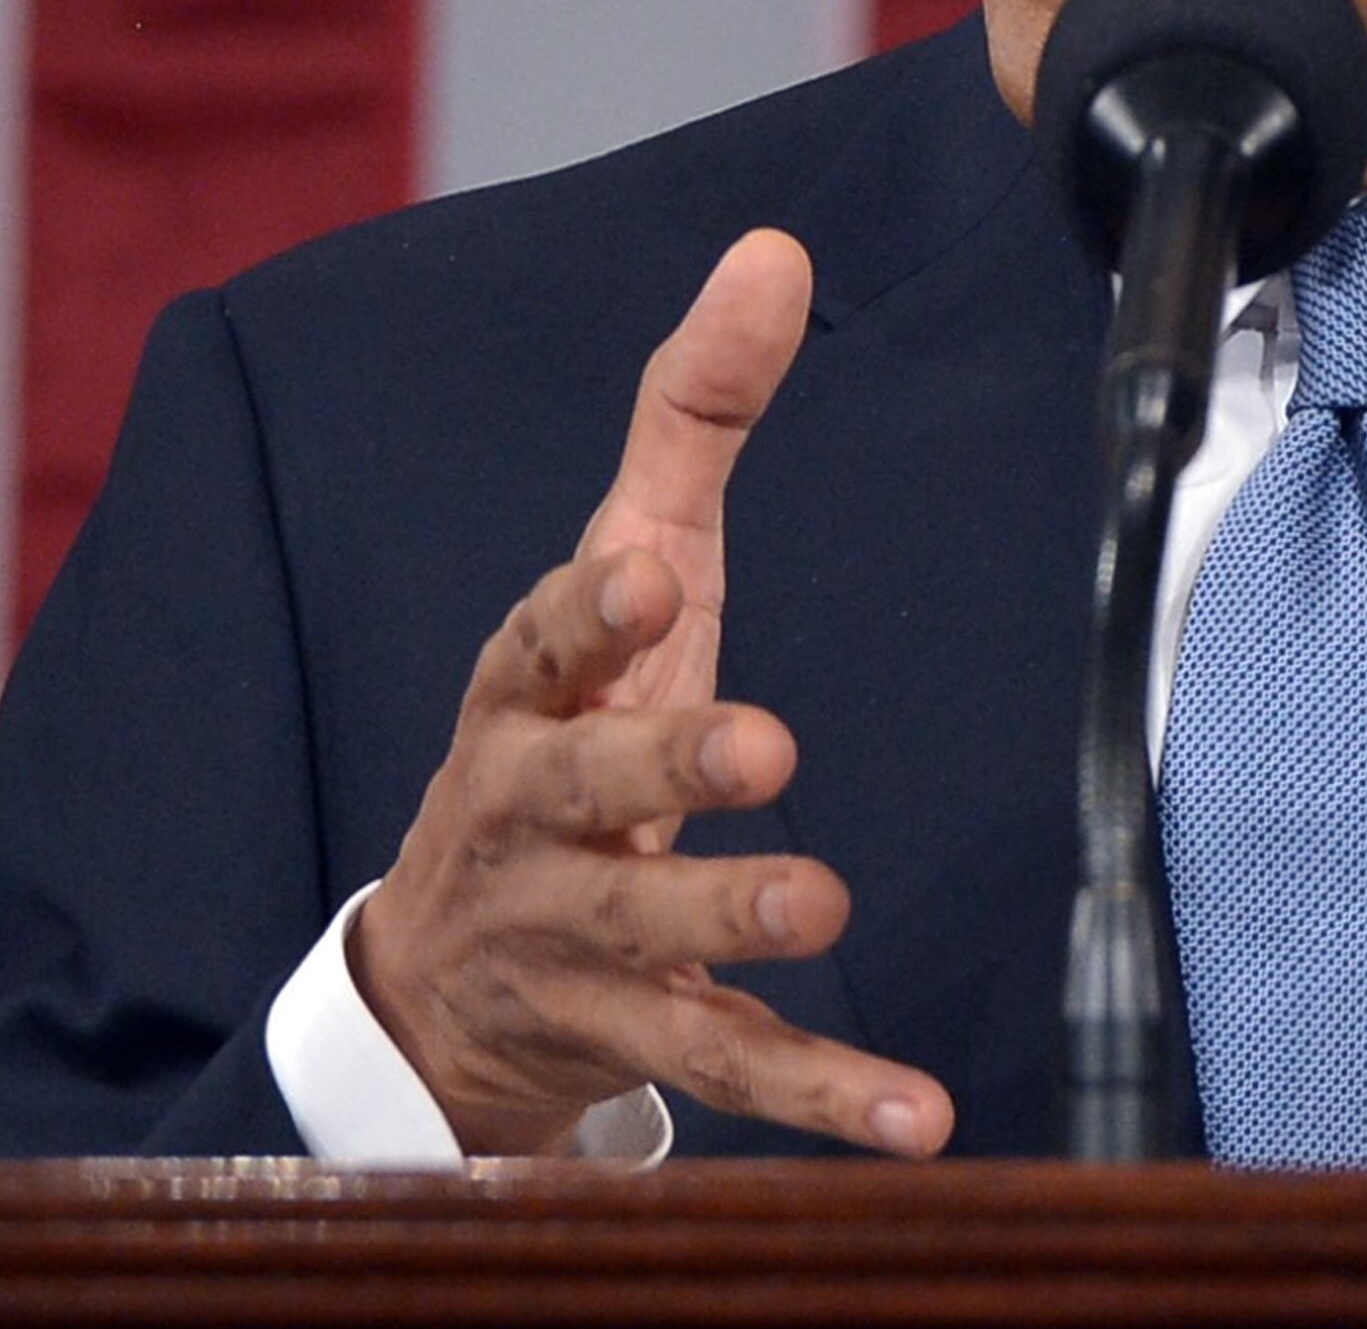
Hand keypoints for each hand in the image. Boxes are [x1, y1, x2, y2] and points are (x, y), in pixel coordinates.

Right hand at [349, 229, 956, 1156]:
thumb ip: (690, 415)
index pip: (539, 640)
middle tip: (763, 743)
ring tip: (822, 903)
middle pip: (584, 788)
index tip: (643, 574)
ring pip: (647, 937)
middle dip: (662, 764)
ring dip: (731, 920)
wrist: (450, 971)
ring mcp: (572, 939)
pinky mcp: (631, 1041)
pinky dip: (821, 1096)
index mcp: (525, 695)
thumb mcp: (620, 571)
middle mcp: (529, 816)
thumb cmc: (570, 725)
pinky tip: (916, 1118)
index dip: (587, 609)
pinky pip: (728, 1069)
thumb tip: (774, 248)